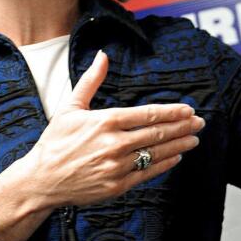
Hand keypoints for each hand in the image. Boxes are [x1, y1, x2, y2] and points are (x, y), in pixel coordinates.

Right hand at [0, 52, 203, 240]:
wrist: (40, 180)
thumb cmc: (56, 142)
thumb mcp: (71, 107)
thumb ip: (91, 80)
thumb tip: (103, 54)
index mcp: (105, 121)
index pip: (148, 114)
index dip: (172, 112)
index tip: (188, 109)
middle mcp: (113, 144)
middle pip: (157, 133)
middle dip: (182, 127)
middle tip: (199, 122)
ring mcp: (116, 167)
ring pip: (155, 153)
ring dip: (179, 145)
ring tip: (193, 139)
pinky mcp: (116, 186)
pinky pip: (147, 173)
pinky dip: (164, 164)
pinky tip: (176, 157)